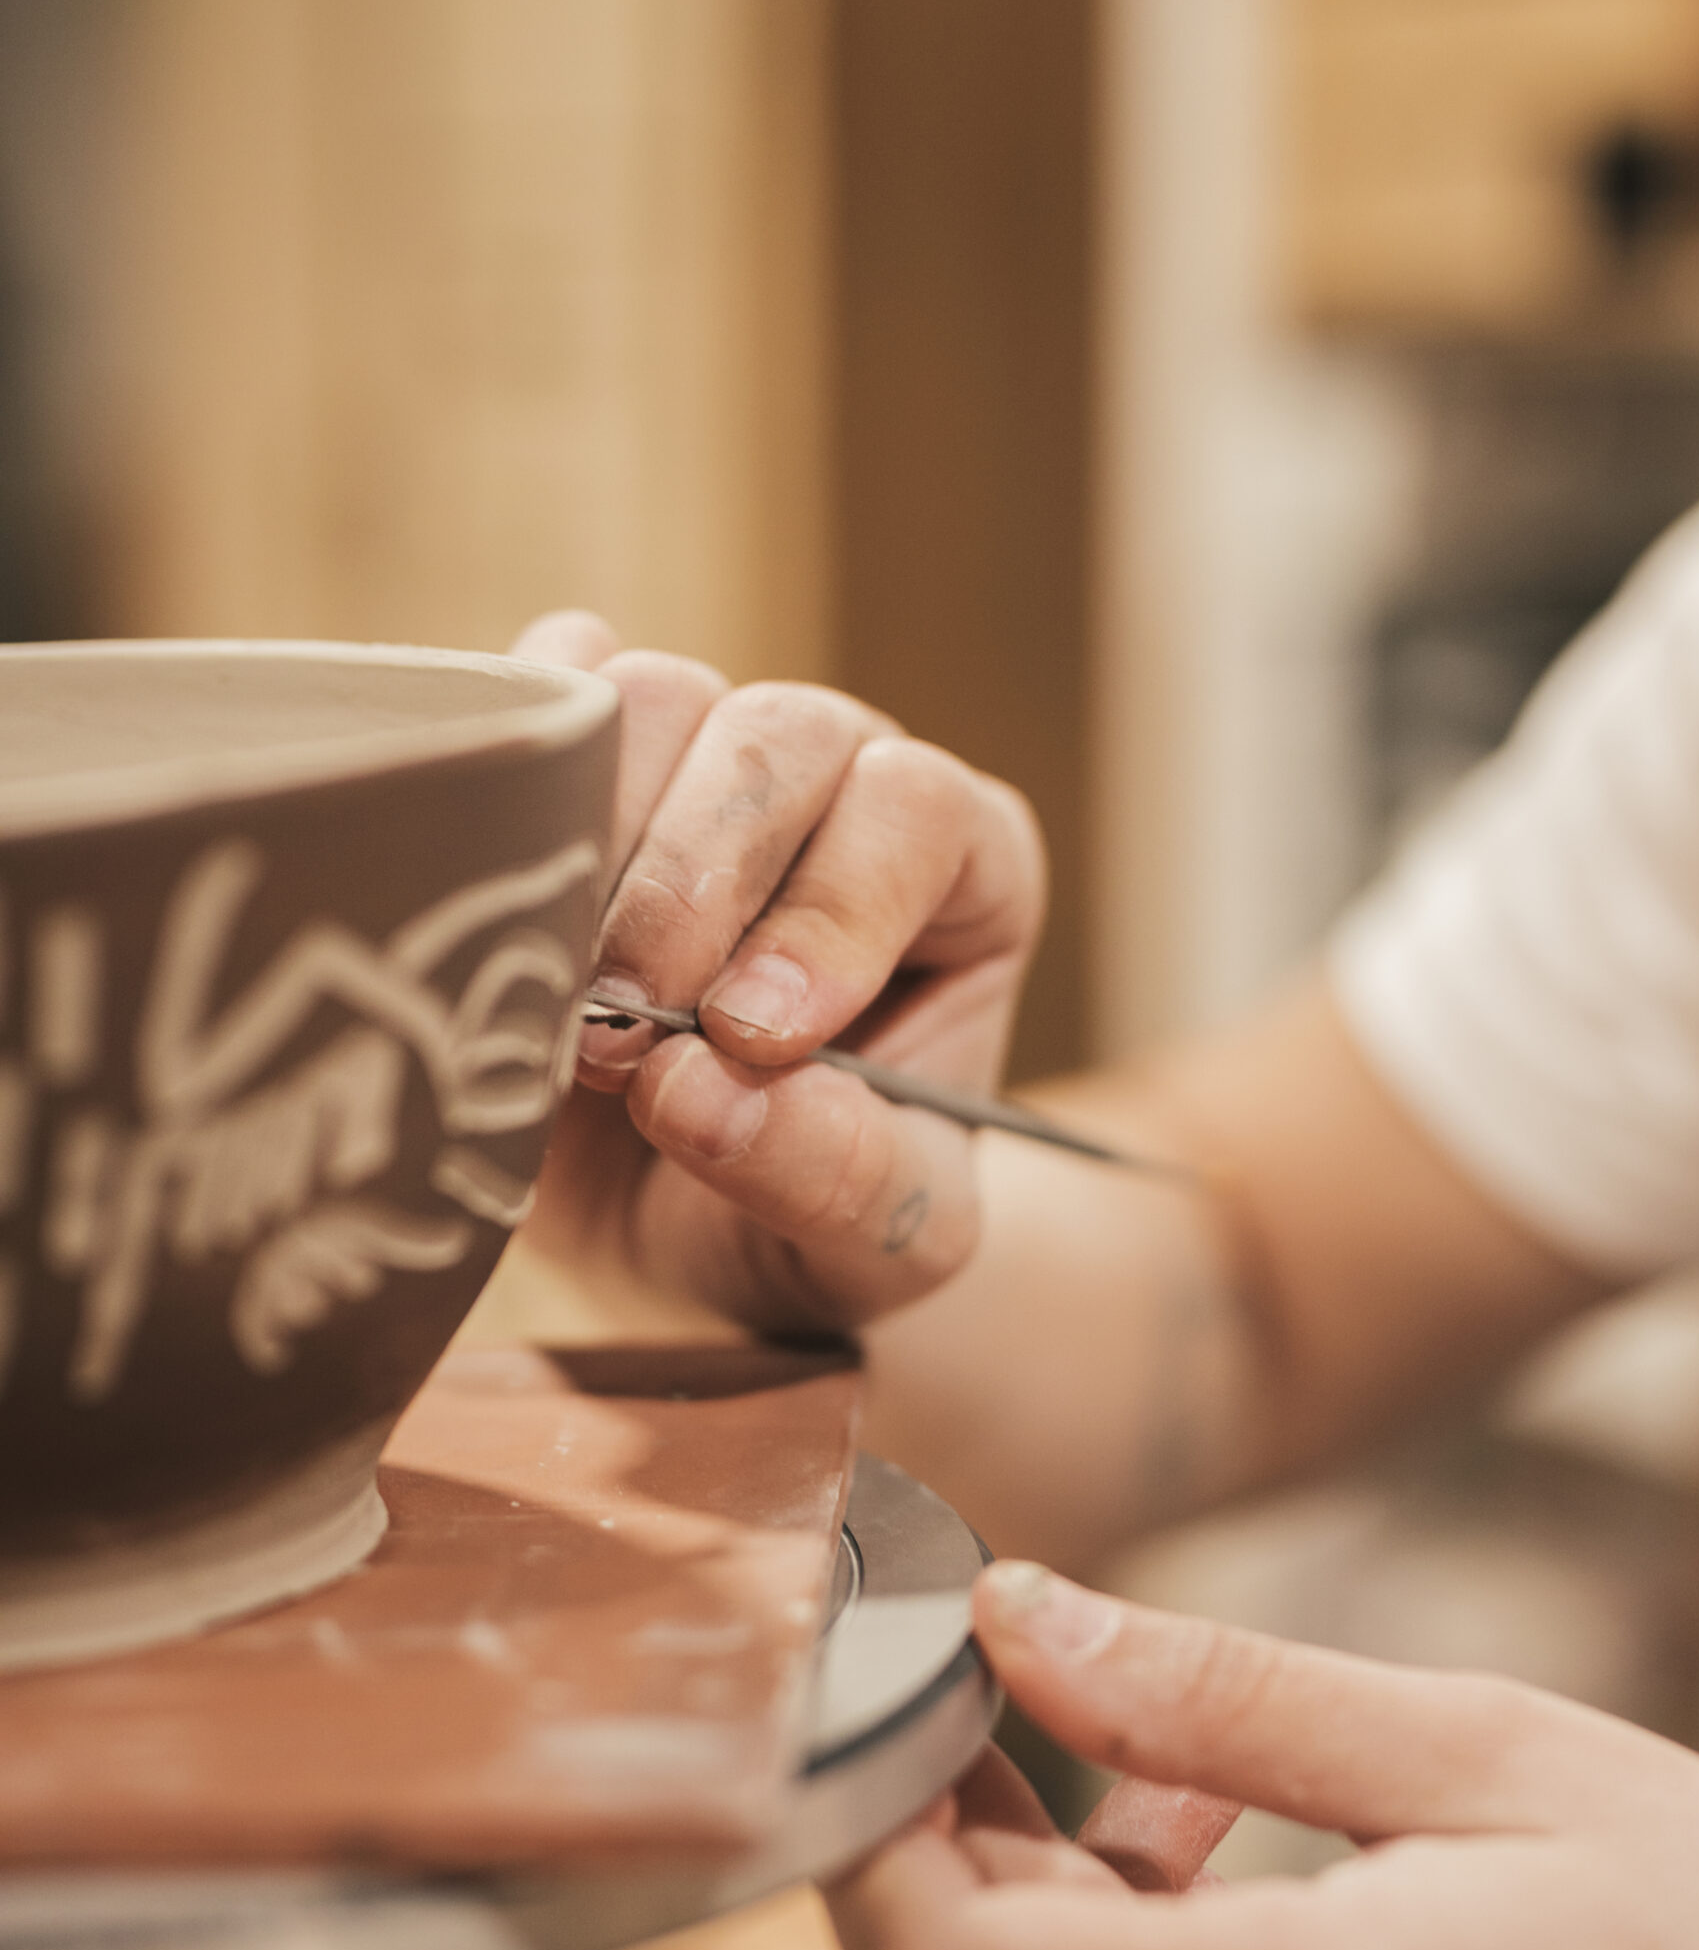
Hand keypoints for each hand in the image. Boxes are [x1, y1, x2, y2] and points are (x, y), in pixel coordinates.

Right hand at [510, 613, 1045, 1330]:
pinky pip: (545, 697)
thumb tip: (701, 1090)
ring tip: (562, 996)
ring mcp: (705, 755)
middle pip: (781, 734)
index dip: (833, 910)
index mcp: (958, 875)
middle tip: (623, 1032)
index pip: (919, 813)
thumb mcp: (866, 1252)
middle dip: (693, 881)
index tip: (753, 1037)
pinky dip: (510, 775)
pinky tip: (489, 881)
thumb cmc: (803, 1227)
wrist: (681, 1239)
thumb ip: (836, 1179)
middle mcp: (840, 785)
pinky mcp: (581, 763)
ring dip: (592, 840)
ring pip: (658, 699)